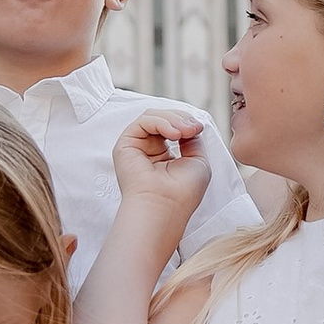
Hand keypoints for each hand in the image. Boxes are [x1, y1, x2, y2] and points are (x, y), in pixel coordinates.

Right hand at [111, 109, 212, 243]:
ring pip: (152, 116)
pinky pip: (143, 121)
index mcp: (164, 156)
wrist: (166, 207)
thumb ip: (192, 139)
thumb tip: (188, 123)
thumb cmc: (183, 192)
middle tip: (193, 128)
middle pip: (163, 118)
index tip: (199, 128)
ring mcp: (136, 147)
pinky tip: (174, 134)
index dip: (186, 121)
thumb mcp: (198, 160)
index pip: (172, 126)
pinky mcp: (125, 145)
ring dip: (173, 119)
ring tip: (185, 131)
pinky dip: (161, 122)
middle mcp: (148, 150)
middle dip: (181, 118)